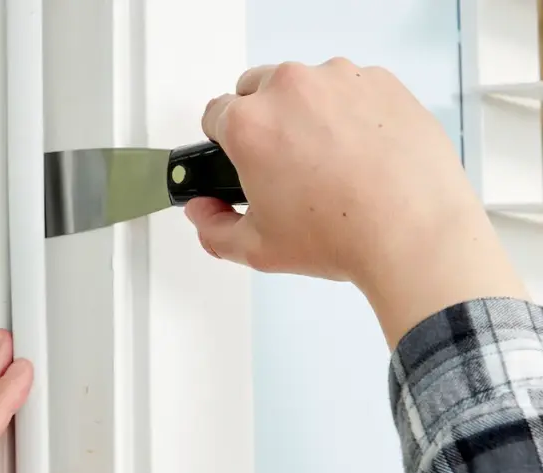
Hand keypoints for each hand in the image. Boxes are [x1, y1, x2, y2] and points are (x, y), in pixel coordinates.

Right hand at [187, 57, 525, 345]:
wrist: (414, 231)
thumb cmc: (341, 234)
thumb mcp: (257, 248)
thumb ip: (213, 228)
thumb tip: (203, 212)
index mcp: (251, 123)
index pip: (215, 114)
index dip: (223, 143)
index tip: (238, 160)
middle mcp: (292, 89)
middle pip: (257, 90)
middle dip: (263, 121)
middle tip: (283, 165)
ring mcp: (340, 80)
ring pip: (306, 87)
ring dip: (307, 114)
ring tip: (328, 164)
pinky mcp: (382, 83)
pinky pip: (352, 90)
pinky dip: (350, 114)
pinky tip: (360, 154)